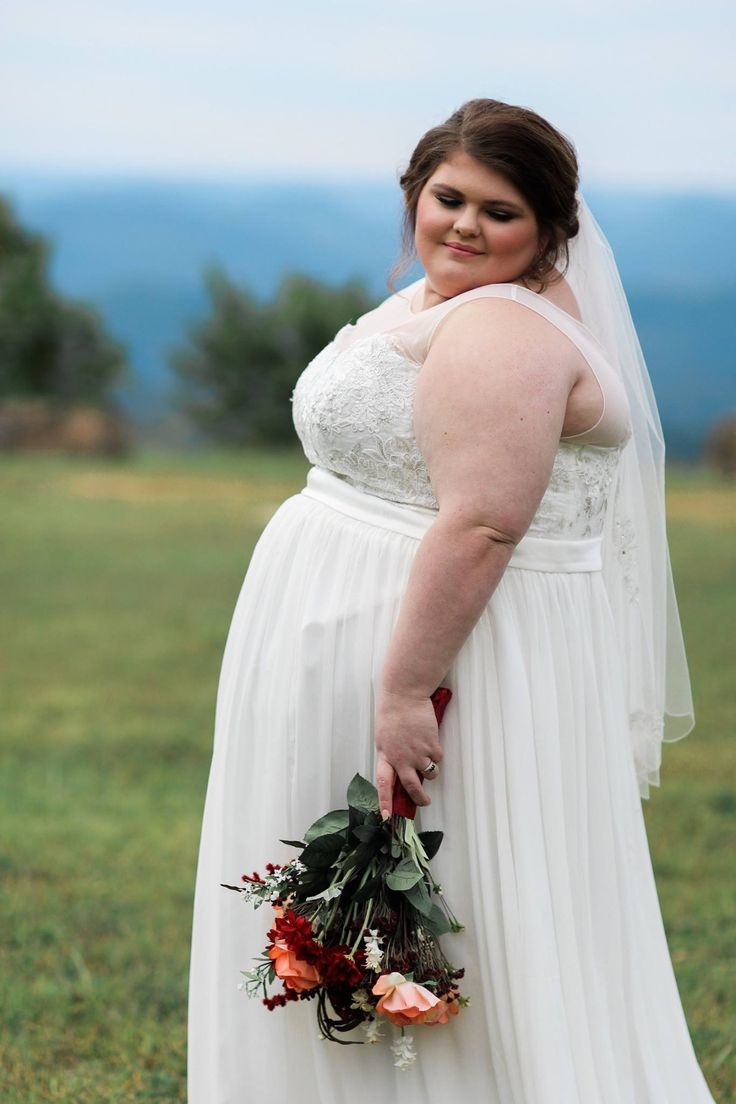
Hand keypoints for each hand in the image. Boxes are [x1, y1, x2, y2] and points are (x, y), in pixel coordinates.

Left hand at [374, 687, 443, 819]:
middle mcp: (402, 758)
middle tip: (425, 802)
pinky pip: (438, 757)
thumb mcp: (384, 737)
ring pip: (430, 773)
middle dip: (420, 798)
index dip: (385, 802)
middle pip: (412, 786)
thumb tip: (402, 771)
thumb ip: (392, 755)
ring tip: (427, 759)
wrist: (404, 694)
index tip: (386, 817)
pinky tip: (430, 740)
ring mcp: (418, 752)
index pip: (384, 784)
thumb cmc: (392, 713)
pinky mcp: (432, 744)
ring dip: (431, 771)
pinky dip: (437, 753)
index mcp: (386, 756)